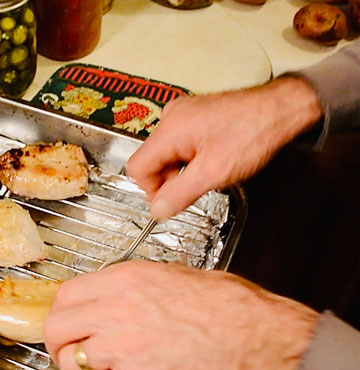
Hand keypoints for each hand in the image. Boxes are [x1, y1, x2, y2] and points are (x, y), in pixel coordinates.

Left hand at [44, 260, 318, 369]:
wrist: (249, 333)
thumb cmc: (222, 302)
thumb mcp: (167, 274)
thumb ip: (129, 284)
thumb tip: (109, 296)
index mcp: (123, 280)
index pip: (65, 294)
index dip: (61, 310)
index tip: (67, 320)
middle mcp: (115, 310)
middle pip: (56, 328)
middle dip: (58, 342)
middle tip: (68, 349)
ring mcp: (122, 346)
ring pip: (72, 363)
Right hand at [126, 77, 321, 219]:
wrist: (282, 108)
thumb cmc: (254, 132)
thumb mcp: (214, 173)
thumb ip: (180, 194)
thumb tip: (157, 210)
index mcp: (170, 129)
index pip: (137, 168)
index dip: (152, 190)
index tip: (172, 201)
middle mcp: (171, 117)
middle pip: (152, 160)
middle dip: (170, 179)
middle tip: (197, 187)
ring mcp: (182, 113)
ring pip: (166, 153)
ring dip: (182, 168)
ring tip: (210, 170)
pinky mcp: (194, 114)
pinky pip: (179, 142)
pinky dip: (190, 156)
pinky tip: (212, 158)